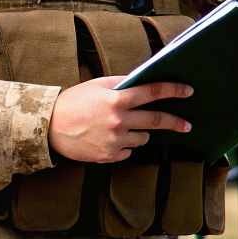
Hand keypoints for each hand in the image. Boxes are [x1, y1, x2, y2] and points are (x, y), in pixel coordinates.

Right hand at [49, 76, 193, 162]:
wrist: (48, 127)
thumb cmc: (75, 102)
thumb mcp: (98, 86)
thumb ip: (123, 85)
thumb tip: (147, 82)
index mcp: (116, 99)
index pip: (152, 92)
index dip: (173, 90)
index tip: (189, 91)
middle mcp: (118, 121)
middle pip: (156, 120)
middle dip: (175, 122)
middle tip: (187, 125)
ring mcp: (115, 141)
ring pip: (144, 137)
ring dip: (141, 131)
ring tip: (121, 126)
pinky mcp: (110, 156)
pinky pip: (129, 150)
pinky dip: (126, 144)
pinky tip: (110, 137)